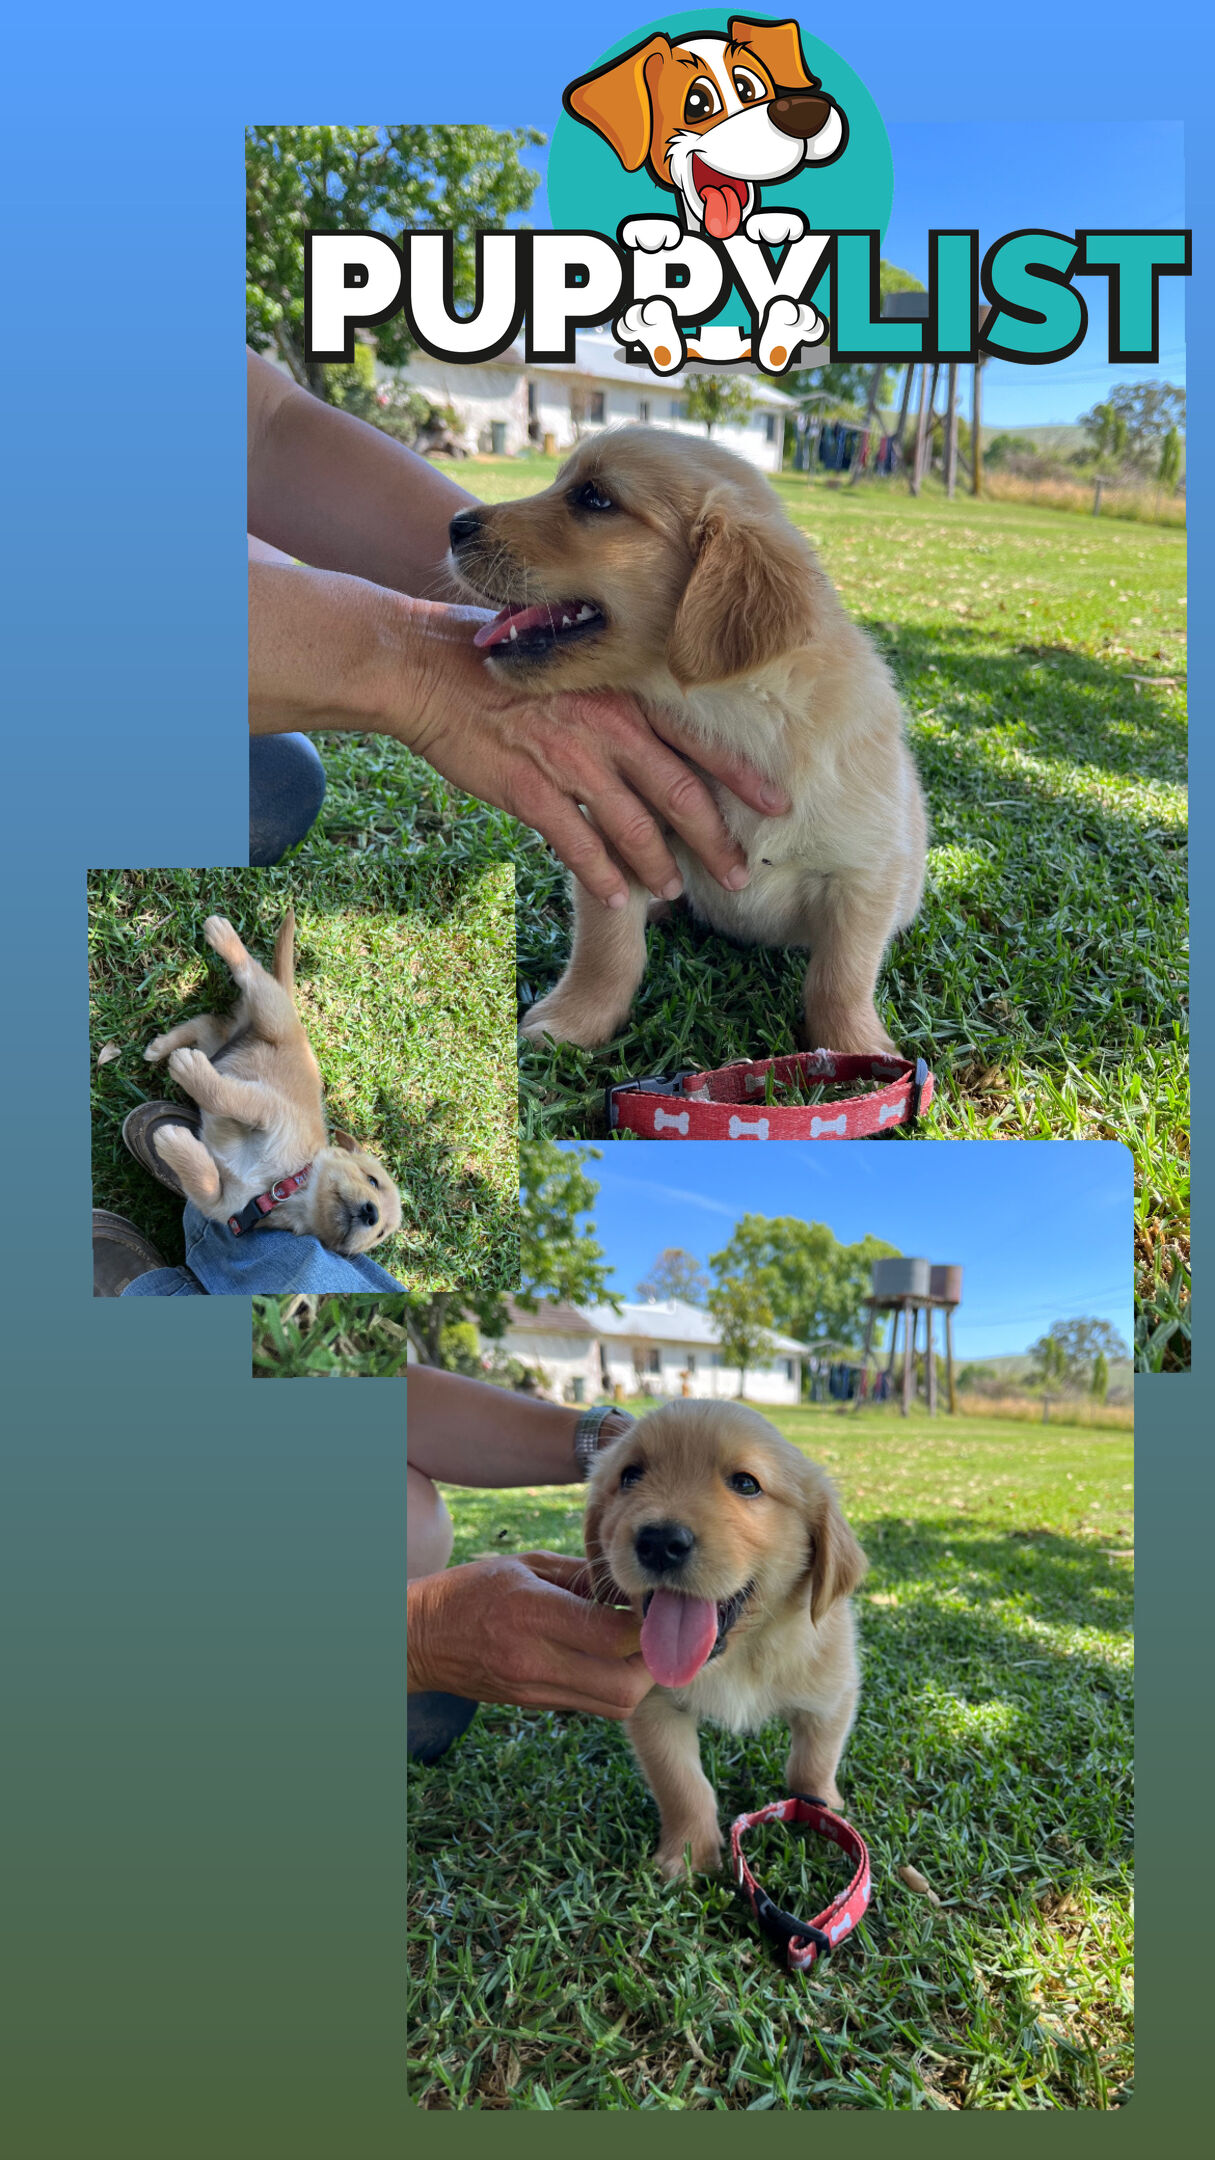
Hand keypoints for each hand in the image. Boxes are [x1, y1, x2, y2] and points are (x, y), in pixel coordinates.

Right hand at [400, 606, 791, 909]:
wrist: (428, 669)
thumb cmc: (501, 666)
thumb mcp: (573, 671)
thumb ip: (615, 705)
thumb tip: (648, 739)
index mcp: (623, 697)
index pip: (700, 742)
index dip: (743, 778)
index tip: (779, 805)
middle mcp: (608, 729)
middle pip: (682, 796)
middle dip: (717, 843)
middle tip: (742, 877)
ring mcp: (570, 762)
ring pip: (636, 829)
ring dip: (661, 869)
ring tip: (678, 894)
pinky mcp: (529, 791)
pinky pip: (579, 846)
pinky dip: (603, 877)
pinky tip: (619, 899)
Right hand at [407, 1552, 650, 1718]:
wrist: (419, 1639)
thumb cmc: (472, 1590)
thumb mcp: (525, 1566)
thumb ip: (579, 1576)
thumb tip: (626, 1587)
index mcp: (534, 1613)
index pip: (612, 1633)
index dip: (645, 1624)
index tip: (652, 1606)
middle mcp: (537, 1659)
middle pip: (625, 1684)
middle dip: (651, 1662)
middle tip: (652, 1634)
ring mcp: (535, 1689)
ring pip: (616, 1704)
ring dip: (638, 1680)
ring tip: (634, 1649)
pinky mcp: (534, 1705)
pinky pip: (593, 1705)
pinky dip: (614, 1687)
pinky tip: (609, 1661)